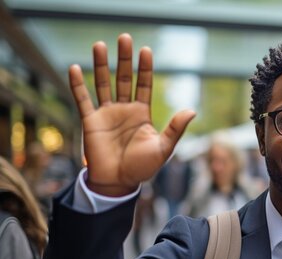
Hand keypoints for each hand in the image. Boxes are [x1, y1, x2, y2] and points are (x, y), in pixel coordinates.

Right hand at [69, 34, 195, 195]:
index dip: (145, 68)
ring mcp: (107, 114)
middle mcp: (124, 110)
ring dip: (101, 65)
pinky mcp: (91, 122)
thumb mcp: (163, 148)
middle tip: (124, 38)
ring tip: (100, 45)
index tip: (146, 50)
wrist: (119, 183)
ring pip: (103, 84)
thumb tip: (192, 110)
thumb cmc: (143, 168)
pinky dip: (78, 85)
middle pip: (124, 78)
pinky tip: (75, 68)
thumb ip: (175, 129)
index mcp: (142, 113)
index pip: (144, 85)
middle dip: (124, 59)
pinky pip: (83, 100)